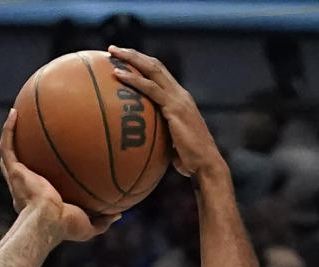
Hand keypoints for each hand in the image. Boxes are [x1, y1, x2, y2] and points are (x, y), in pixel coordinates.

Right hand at [0, 110, 118, 240]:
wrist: (48, 220)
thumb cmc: (66, 226)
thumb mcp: (89, 226)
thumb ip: (103, 220)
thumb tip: (119, 213)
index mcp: (40, 200)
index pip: (42, 183)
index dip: (45, 172)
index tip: (55, 158)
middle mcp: (26, 187)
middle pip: (24, 164)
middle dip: (26, 150)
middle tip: (33, 132)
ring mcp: (18, 178)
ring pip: (10, 152)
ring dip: (11, 134)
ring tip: (17, 115)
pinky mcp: (14, 170)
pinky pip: (7, 146)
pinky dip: (8, 129)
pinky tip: (15, 112)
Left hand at [108, 46, 223, 180]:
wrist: (206, 165)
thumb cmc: (190, 163)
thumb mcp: (173, 146)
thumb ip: (161, 139)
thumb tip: (145, 148)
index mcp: (180, 100)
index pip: (160, 74)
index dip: (143, 64)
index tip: (125, 60)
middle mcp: (180, 94)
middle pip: (155, 65)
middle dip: (133, 54)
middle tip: (113, 49)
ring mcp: (178, 99)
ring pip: (152, 69)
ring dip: (131, 59)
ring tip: (112, 53)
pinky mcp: (174, 108)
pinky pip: (150, 89)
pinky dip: (133, 79)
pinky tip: (118, 75)